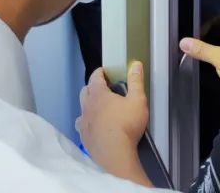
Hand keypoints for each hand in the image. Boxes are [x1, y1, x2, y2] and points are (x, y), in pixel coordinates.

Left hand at [76, 63, 150, 185]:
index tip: (104, 71)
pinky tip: (95, 126)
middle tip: (104, 88)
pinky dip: (87, 122)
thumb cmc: (126, 125)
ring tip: (99, 108)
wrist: (114, 154)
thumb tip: (135, 65)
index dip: (100, 72)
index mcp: (98, 94)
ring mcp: (83, 122)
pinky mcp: (83, 137)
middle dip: (93, 86)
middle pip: (85, 91)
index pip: (95, 77)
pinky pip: (82, 125)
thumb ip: (136, 81)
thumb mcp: (138, 100)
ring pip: (82, 108)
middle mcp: (87, 106)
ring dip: (88, 105)